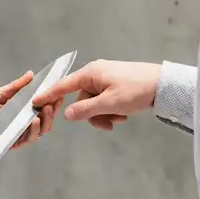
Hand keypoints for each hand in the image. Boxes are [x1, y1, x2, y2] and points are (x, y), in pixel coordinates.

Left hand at [0, 71, 61, 150]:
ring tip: (46, 109)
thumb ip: (15, 87)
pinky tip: (34, 122)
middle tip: (54, 100)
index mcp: (21, 109)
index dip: (52, 99)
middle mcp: (23, 122)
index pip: (42, 105)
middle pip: (46, 118)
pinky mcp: (13, 143)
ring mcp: (19, 133)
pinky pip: (28, 139)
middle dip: (53, 109)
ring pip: (40, 130)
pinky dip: (33, 130)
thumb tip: (31, 75)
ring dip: (46, 120)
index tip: (59, 90)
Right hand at [32, 60, 161, 130]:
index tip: (35, 102)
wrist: (164, 84)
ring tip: (120, 119)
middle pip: (81, 99)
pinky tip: (124, 114)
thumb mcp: (110, 103)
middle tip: (108, 125)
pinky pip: (105, 100)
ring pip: (94, 102)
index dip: (49, 94)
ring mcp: (106, 78)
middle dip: (92, 115)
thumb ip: (86, 109)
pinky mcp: (116, 84)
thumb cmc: (136, 90)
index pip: (63, 85)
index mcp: (91, 73)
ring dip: (104, 114)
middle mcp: (96, 73)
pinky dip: (111, 110)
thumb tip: (67, 114)